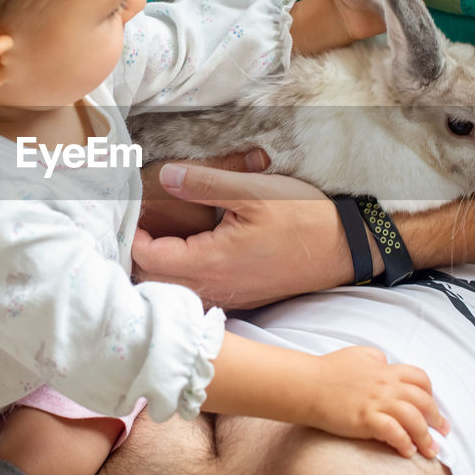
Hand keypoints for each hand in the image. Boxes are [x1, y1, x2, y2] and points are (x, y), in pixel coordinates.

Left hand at [132, 163, 352, 308]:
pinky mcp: (239, 298)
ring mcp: (227, 297)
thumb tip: (165, 177)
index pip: (148, 259)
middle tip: (135, 222)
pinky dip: (179, 276)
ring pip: (174, 291)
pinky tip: (183, 251)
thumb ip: (205, 184)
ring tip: (153, 235)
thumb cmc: (304, 218)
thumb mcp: (254, 191)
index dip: (131, 236)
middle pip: (153, 281)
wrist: (346, 249)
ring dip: (157, 267)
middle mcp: (215, 288)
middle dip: (137, 253)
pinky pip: (196, 294)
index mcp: (211, 263)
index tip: (129, 213)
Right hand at [305, 346, 448, 457]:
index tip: (432, 407)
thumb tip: (386, 363)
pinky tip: (406, 452)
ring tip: (430, 450)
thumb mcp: (357, 354)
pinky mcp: (365, 419)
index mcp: (385, 369)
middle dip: (437, 419)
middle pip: (423, 401)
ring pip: (413, 418)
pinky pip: (393, 432)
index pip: (419, 378)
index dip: (430, 394)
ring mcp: (376, 402)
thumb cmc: (328, 370)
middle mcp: (385, 385)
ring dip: (425, 436)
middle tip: (442, 432)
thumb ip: (375, 359)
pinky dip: (404, 443)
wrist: (306, 385)